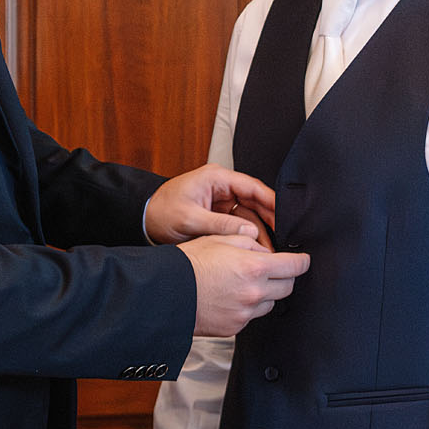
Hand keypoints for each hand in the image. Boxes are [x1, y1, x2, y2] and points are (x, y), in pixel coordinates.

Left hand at [145, 165, 278, 245]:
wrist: (143, 219)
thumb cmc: (161, 212)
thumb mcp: (190, 219)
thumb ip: (220, 226)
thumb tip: (249, 233)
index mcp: (216, 178)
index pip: (252, 187)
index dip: (271, 201)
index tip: (285, 216)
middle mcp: (222, 187)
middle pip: (254, 201)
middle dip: (268, 220)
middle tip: (281, 238)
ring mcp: (221, 201)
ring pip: (249, 215)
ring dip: (258, 232)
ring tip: (268, 250)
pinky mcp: (218, 214)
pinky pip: (239, 223)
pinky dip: (247, 236)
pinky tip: (255, 249)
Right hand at [180, 236, 307, 335]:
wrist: (167, 294)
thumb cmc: (188, 265)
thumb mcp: (220, 239)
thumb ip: (249, 241)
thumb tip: (265, 249)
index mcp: (254, 267)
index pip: (294, 267)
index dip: (302, 262)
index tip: (303, 261)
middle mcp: (254, 293)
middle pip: (288, 287)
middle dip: (284, 276)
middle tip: (271, 269)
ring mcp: (246, 313)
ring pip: (270, 303)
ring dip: (266, 293)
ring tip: (243, 282)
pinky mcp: (235, 328)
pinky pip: (252, 317)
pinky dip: (248, 307)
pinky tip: (231, 297)